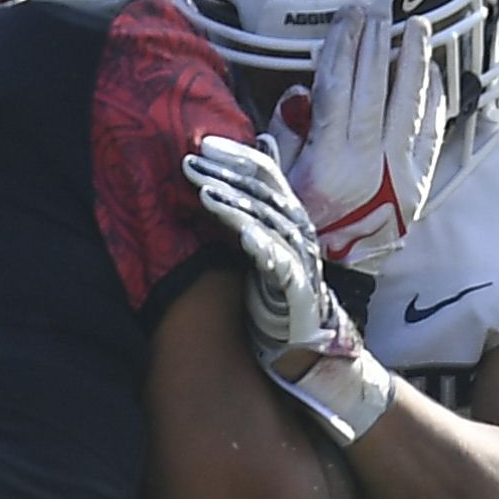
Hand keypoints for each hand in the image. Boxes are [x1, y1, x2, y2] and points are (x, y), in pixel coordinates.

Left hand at [181, 135, 397, 446]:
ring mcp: (301, 260)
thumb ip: (252, 213)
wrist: (309, 354)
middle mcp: (299, 233)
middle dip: (226, 174)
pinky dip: (260, 245)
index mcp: (290, 218)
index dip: (236, 156)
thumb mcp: (262, 250)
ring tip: (203, 192)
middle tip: (190, 160)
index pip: (266, 175)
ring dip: (235, 205)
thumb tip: (238, 177)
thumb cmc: (280, 301)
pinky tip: (238, 234)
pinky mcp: (298, 290)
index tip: (200, 144)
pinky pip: (279, 262)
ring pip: (268, 222)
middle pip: (264, 192)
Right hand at [277, 0, 446, 272]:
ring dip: (413, 62)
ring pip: (409, 105)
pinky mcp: (421, 183)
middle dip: (375, 45)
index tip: (346, 18)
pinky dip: (433, 99)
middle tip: (377, 11)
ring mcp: (399, 173)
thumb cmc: (302, 221)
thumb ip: (288, 132)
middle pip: (374, 90)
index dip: (342, 49)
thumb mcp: (279, 178)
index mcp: (327, 161)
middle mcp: (368, 164)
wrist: (339, 272)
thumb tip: (302, 88)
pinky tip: (432, 72)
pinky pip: (431, 132)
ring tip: (415, 28)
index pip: (337, 90)